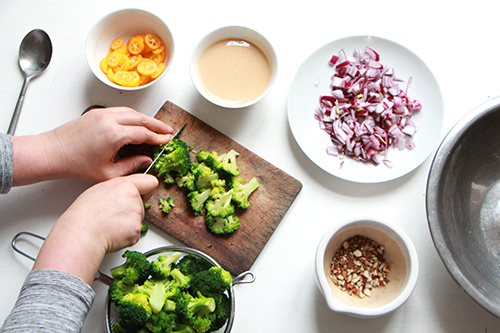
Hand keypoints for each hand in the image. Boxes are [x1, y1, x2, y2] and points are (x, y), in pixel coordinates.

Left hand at [12, 107, 172, 185]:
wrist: (53, 152)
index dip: (157, 137)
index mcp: (113, 135)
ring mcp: (101, 113)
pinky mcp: (96, 112)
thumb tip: (145, 160)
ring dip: (146, 118)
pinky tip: (138, 122)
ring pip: (131, 111)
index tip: (166, 140)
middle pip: (141, 118)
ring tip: (156, 126)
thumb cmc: (75, 164)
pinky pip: (120, 110)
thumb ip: (131, 166)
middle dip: (157, 124)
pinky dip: (133, 115)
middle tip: (168, 130)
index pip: (143, 133)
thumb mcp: (107, 173)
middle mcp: (108, 120)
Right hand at [32, 174, 157, 284]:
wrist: (80, 234)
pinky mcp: (136, 230)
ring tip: (110, 224)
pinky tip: (113, 232)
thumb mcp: (99, 190)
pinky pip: (135, 232)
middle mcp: (133, 197)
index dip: (147, 189)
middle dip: (133, 209)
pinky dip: (127, 235)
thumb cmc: (84, 214)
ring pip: (138, 218)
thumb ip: (118, 188)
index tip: (142, 194)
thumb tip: (124, 192)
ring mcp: (136, 214)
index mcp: (124, 184)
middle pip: (142, 203)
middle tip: (114, 214)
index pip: (150, 182)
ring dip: (129, 222)